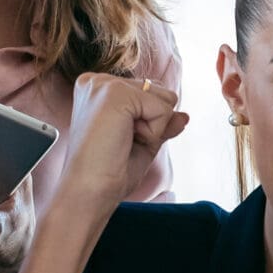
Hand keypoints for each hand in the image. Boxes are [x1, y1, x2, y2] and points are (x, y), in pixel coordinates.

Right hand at [54, 74, 187, 216]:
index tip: (119, 141)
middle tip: (121, 143)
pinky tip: (124, 140)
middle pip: (160, 93)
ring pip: (165, 98)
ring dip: (154, 127)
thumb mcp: (142, 142)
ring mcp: (105, 84)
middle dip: (152, 124)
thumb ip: (162, 123)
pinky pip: (163, 108)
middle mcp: (98, 81)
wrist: (89, 192)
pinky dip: (153, 131)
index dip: (148, 124)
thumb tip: (184, 116)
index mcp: (98, 89)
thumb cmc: (108, 172)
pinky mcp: (115, 92)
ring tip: (121, 140)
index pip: (149, 93)